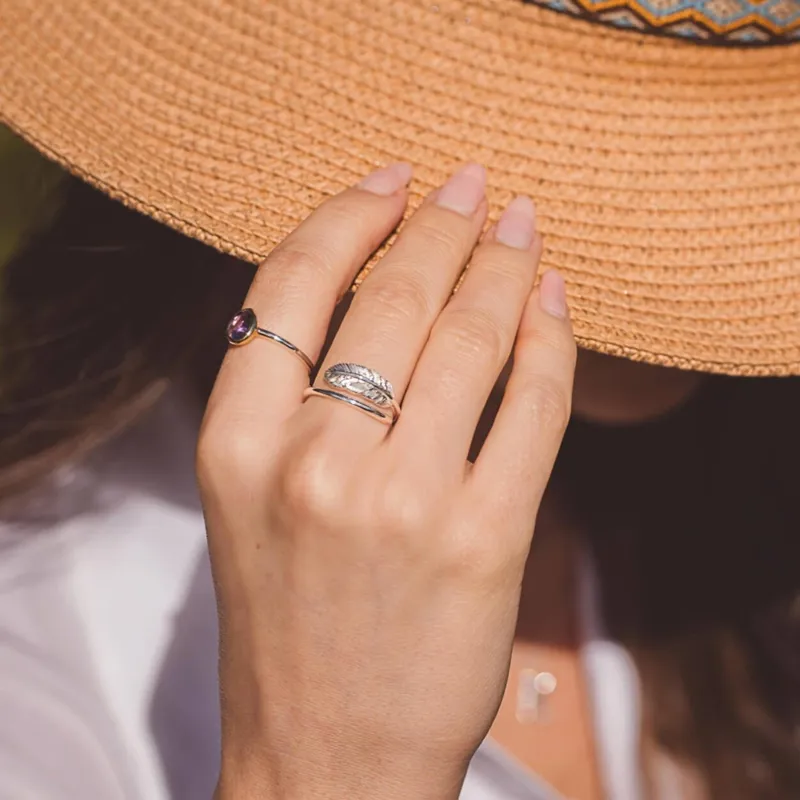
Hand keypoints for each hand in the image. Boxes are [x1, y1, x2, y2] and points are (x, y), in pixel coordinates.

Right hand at [198, 163, 575, 799]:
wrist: (325, 750)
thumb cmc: (288, 619)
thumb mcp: (249, 494)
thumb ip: (289, 390)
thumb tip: (373, 275)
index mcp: (236, 441)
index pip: (293, 280)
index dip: (350, 210)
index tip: (394, 177)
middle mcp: (313, 461)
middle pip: (393, 293)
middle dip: (444, 223)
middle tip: (475, 185)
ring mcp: (403, 501)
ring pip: (472, 335)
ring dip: (506, 265)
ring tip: (520, 229)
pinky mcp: (485, 539)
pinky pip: (533, 405)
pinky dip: (553, 342)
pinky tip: (555, 303)